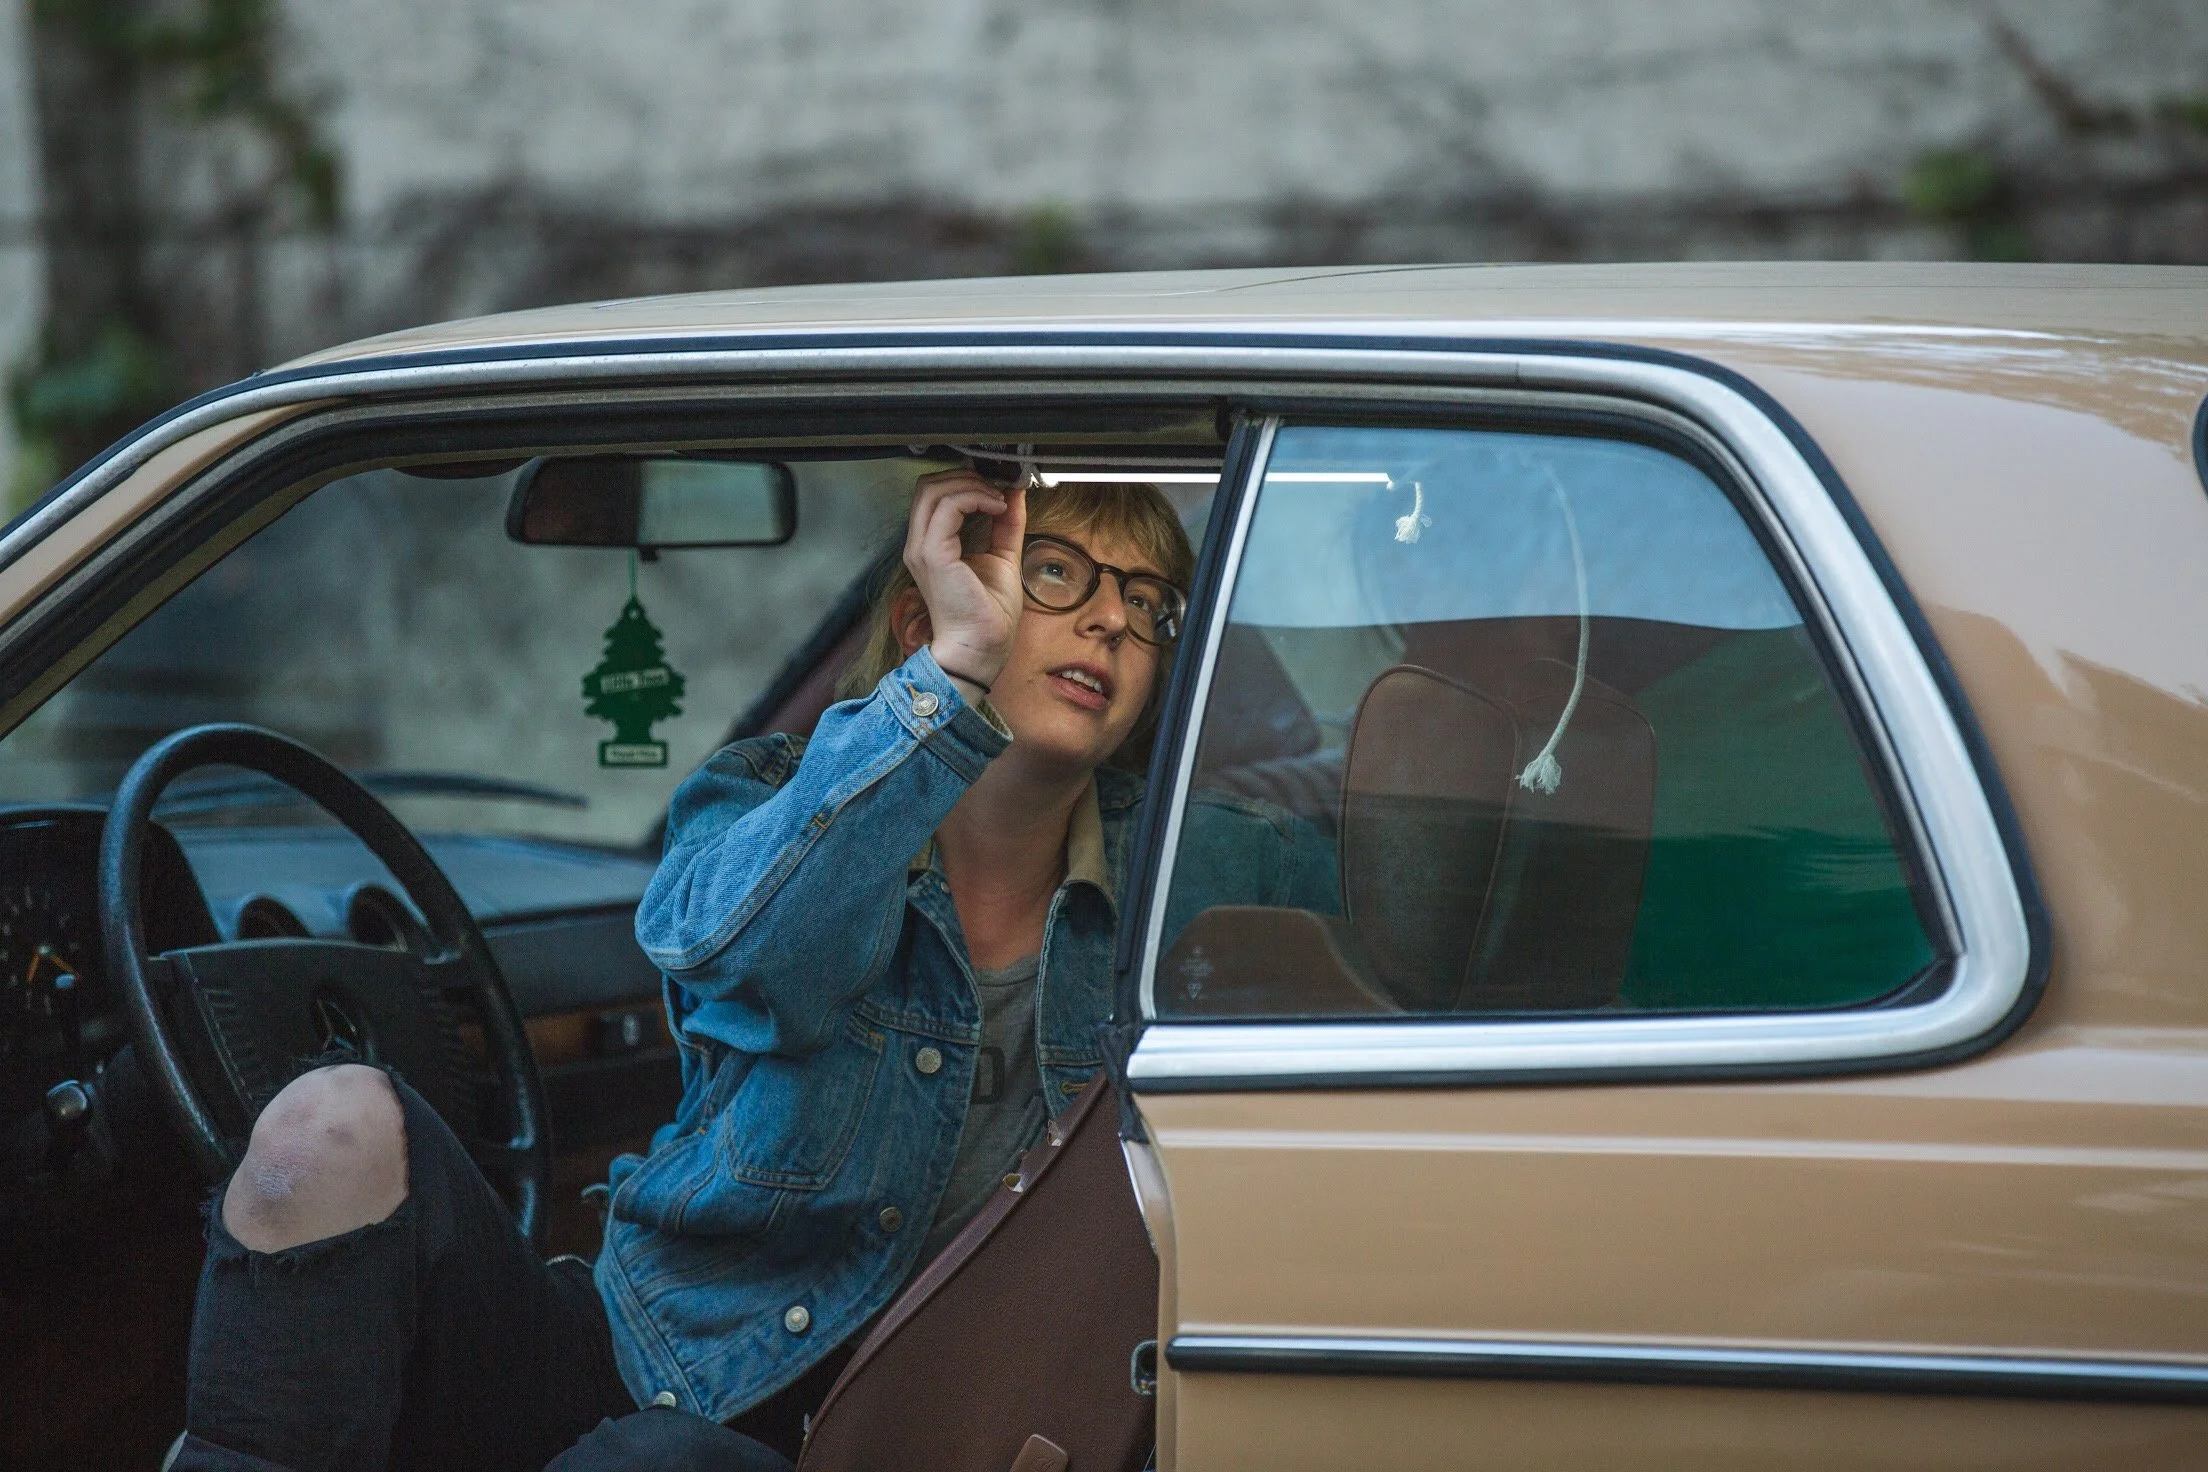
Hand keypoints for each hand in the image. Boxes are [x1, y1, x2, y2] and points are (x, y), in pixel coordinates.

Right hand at [903, 467, 1025, 688]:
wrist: (982, 648)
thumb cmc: (988, 615)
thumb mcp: (1002, 556)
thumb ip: (1006, 524)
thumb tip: (1014, 493)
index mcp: (932, 545)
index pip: (934, 495)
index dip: (965, 481)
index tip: (997, 484)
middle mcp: (920, 544)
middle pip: (928, 486)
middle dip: (966, 477)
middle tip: (997, 486)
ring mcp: (922, 548)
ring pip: (934, 490)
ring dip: (972, 485)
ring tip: (998, 499)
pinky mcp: (933, 554)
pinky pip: (947, 507)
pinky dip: (975, 498)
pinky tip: (996, 508)